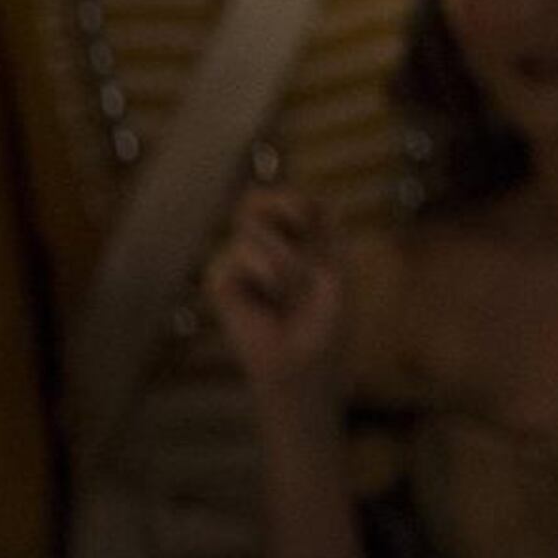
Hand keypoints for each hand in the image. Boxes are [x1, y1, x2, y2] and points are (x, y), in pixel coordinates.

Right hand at [204, 186, 349, 414]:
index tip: (311, 220)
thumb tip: (315, 194)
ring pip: (250, 229)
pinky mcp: (220, 283)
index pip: (284, 198)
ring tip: (291, 294)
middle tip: (303, 249)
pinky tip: (268, 299)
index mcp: (294, 240)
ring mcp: (238, 263)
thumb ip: (324, 228)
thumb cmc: (327, 321)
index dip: (295, 200)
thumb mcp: (337, 265)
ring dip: (285, 262)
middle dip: (284, 213)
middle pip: (254, 199)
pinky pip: (233, 257)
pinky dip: (261, 274)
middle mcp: (263, 246)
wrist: (307, 364)